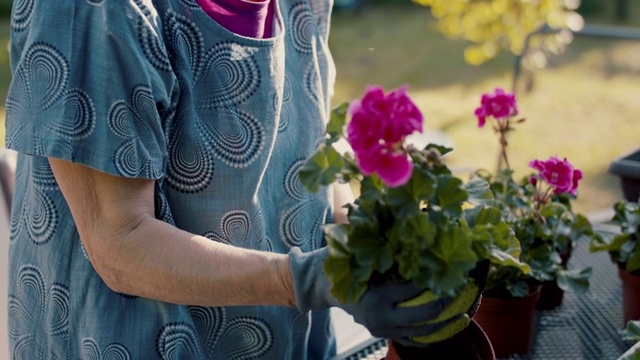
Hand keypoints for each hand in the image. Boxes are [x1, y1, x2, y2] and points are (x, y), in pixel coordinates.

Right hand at [288, 247, 478, 346]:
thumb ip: (384, 244)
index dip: (432, 282)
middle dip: (444, 306)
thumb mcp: (360, 250)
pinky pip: (409, 340)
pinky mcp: (382, 334)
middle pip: (420, 315)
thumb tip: (416, 227)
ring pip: (418, 332)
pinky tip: (444, 332)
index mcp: (375, 295)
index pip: (410, 290)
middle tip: (462, 295)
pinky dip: (427, 337)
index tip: (451, 271)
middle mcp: (379, 316)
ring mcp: (381, 328)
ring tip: (464, 317)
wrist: (322, 286)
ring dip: (444, 326)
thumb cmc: (343, 262)